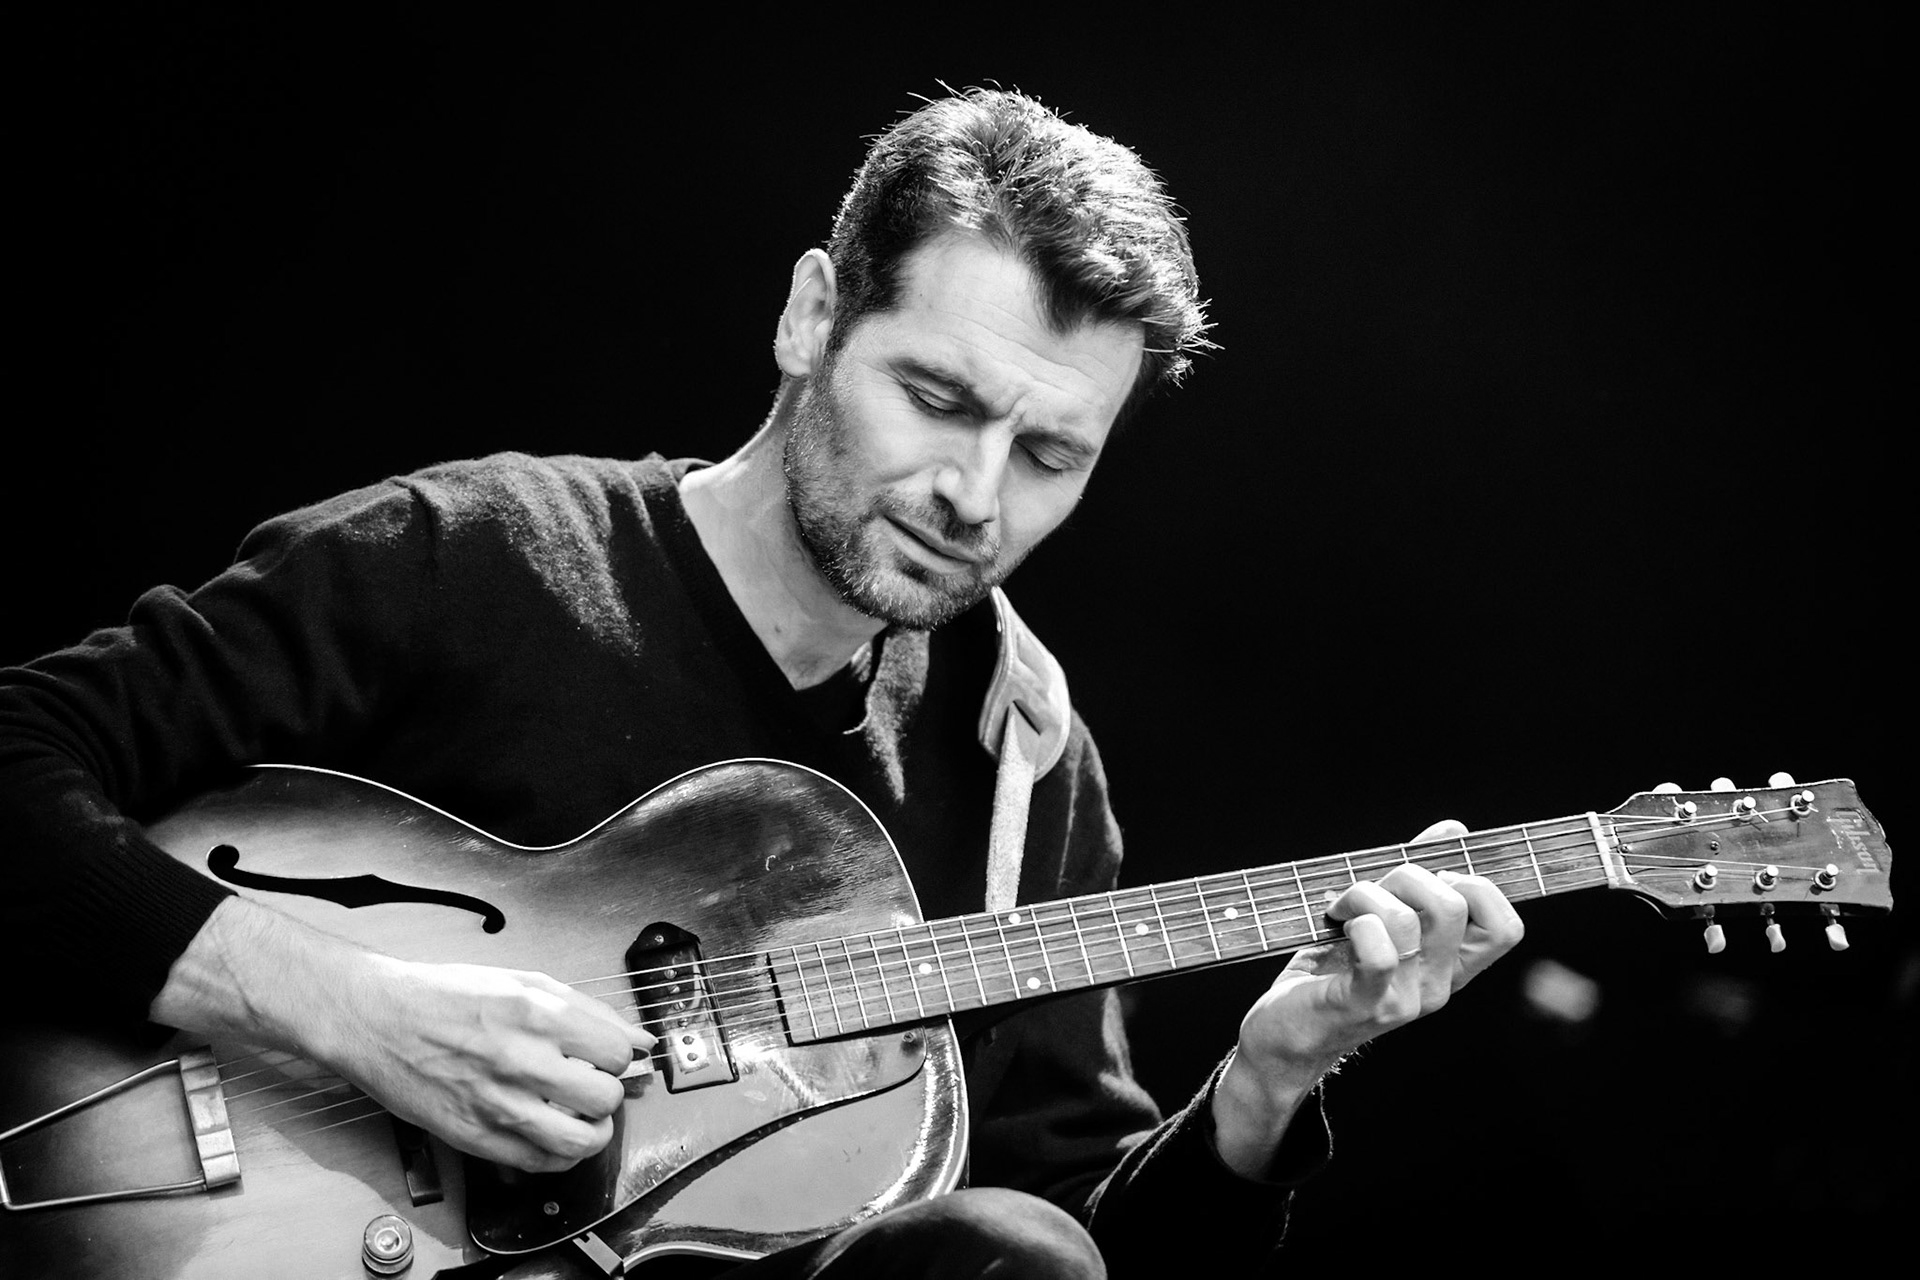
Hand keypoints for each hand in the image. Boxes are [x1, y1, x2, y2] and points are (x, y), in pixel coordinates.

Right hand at [313, 953, 655, 1172]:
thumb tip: (637, 1037)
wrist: (376, 1018)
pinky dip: (559, 1155)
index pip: (616, 1052)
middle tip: (591, 1083)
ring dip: (592, 1130)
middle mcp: (520, 1060)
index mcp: (536, 1014)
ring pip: (581, 1140)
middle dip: (607, 1090)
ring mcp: (497, 1104)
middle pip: (606, 1096)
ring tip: (580, 1115)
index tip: (604, 1055)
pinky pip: (540, 1163)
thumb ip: (587, 1009)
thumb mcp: (522, 982)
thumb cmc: (444, 996)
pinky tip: (553, 1134)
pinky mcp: (474, 1137)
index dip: (617, 1055)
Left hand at [1210, 819, 1524, 1174]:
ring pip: (1407, 918)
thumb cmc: (1331, 971)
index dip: (1478, 887)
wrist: (1285, 1036)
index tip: (1431, 878)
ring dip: (1364, 894)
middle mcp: (1438, 986)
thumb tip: (1454, 830)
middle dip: (1406, 874)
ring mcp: (1406, 999)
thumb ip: (1418, 880)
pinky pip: (1379, 951)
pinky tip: (1335, 925)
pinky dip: (1355, 922)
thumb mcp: (1380, 921)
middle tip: (1369, 888)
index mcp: (1450, 966)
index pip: (1506, 928)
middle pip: (1454, 906)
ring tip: (1339, 908)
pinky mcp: (1366, 1004)